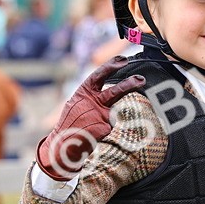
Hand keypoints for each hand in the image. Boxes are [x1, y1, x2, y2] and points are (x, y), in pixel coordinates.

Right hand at [36, 56, 144, 180]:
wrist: (63, 143)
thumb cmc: (71, 122)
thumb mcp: (76, 103)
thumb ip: (91, 95)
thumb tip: (109, 90)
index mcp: (83, 92)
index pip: (99, 75)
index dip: (111, 66)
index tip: (123, 60)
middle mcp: (92, 102)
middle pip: (114, 92)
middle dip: (129, 84)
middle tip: (141, 79)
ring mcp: (99, 115)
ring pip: (114, 110)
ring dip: (124, 98)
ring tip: (139, 82)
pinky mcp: (105, 127)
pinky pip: (109, 124)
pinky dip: (103, 127)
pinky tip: (94, 132)